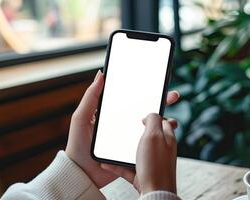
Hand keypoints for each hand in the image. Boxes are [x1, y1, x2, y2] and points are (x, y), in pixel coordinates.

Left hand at [65, 70, 179, 187]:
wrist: (82, 174)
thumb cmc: (78, 145)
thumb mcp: (81, 118)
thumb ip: (90, 97)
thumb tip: (101, 75)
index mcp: (112, 113)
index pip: (131, 99)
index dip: (145, 91)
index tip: (157, 83)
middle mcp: (123, 123)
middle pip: (144, 110)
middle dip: (160, 102)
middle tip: (172, 96)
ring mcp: (129, 137)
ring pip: (150, 126)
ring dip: (163, 121)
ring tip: (171, 120)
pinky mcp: (133, 150)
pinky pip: (148, 142)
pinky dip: (158, 138)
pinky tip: (166, 135)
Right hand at [101, 114, 177, 193]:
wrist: (154, 193)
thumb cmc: (156, 166)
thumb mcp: (154, 135)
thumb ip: (153, 119)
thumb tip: (150, 115)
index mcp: (167, 138)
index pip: (163, 121)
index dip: (152, 117)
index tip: (140, 116)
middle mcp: (161, 150)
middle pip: (148, 136)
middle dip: (135, 133)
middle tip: (125, 131)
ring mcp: (152, 163)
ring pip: (135, 152)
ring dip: (123, 151)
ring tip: (112, 147)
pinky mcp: (143, 174)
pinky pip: (127, 168)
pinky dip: (117, 166)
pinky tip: (106, 164)